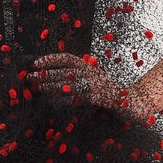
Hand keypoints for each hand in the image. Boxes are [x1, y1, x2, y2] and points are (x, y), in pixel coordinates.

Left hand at [28, 51, 162, 121]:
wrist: (132, 104)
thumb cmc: (108, 93)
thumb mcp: (93, 79)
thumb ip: (77, 77)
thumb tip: (51, 77)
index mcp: (89, 66)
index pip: (67, 58)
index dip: (50, 59)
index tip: (35, 63)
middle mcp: (92, 72)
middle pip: (63, 71)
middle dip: (45, 73)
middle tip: (29, 77)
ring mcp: (96, 85)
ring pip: (67, 84)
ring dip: (50, 86)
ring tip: (37, 88)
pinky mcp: (99, 98)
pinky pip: (77, 98)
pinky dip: (63, 99)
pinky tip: (52, 101)